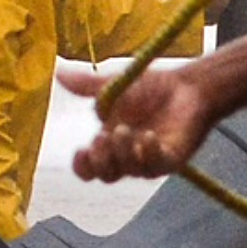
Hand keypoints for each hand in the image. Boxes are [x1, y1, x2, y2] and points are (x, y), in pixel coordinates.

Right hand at [63, 61, 219, 182]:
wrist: (188, 86)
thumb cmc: (152, 87)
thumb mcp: (115, 85)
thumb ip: (87, 84)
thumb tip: (58, 72)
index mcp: (108, 144)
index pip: (89, 167)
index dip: (83, 165)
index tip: (81, 151)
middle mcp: (127, 157)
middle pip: (106, 175)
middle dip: (101, 160)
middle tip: (103, 138)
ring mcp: (149, 160)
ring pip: (130, 171)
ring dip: (123, 153)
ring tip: (126, 130)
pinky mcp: (171, 158)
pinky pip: (157, 165)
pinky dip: (150, 153)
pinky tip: (149, 137)